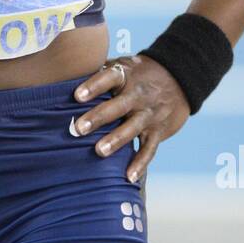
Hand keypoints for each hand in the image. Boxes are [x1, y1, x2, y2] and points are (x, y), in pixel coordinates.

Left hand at [72, 55, 190, 183]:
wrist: (179, 77)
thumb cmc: (138, 73)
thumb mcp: (122, 65)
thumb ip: (99, 71)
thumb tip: (63, 75)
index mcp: (126, 75)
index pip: (109, 78)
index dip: (94, 86)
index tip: (77, 96)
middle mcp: (138, 94)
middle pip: (118, 106)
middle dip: (98, 117)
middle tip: (78, 129)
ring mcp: (149, 113)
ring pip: (133, 127)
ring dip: (117, 140)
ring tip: (99, 151)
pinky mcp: (159, 130)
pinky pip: (149, 148)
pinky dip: (140, 163)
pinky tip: (128, 177)